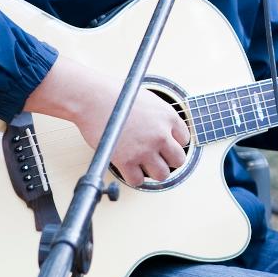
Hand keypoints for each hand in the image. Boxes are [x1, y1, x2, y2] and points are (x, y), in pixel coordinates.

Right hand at [25, 55, 190, 184]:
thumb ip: (160, 118)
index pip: (185, 139)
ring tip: (144, 165)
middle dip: (168, 160)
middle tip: (157, 157)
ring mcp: (144, 149)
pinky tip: (129, 168)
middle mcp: (160, 134)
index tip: (164, 143)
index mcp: (168, 117)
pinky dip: (134, 178)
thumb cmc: (116, 96)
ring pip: (162, 175)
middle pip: (178, 160)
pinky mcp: (126, 160)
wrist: (93, 98)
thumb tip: (166, 132)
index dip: (173, 142)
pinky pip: (138, 180)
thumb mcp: (149, 100)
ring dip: (153, 172)